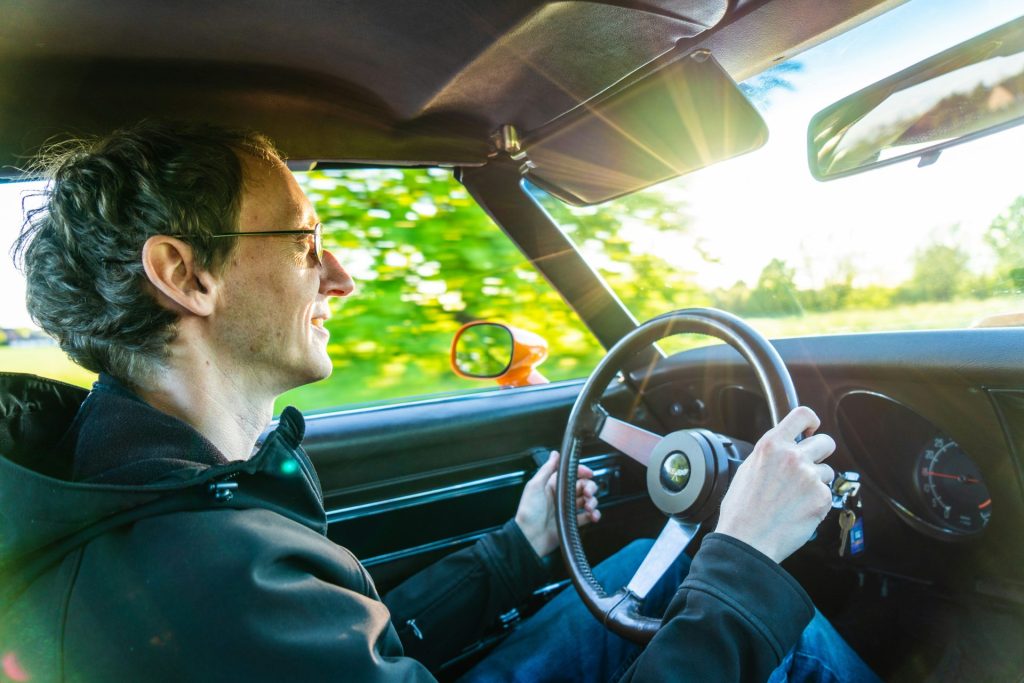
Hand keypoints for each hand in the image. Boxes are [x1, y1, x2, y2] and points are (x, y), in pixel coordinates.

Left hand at [515, 451, 600, 557]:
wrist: (529, 538)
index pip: (571, 474)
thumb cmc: (529, 512)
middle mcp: (561, 496)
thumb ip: (546, 469)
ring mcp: (567, 510)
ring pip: (586, 500)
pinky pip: (586, 516)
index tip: (589, 474)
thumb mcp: (535, 486)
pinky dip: (593, 515)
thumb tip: (554, 454)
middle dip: (589, 488)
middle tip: (588, 493)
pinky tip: (593, 515)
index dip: (582, 472)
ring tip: (590, 506)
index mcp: (552, 485)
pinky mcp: (571, 523)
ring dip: (593, 501)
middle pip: (582, 487)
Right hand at [715, 406, 834, 563]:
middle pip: (826, 442)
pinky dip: (816, 502)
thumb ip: (770, 455)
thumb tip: (784, 449)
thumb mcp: (747, 469)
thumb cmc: (742, 509)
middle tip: (809, 468)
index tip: (811, 429)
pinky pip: (827, 494)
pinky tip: (798, 511)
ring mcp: (810, 476)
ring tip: (795, 499)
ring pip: (827, 471)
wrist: (748, 539)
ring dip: (817, 482)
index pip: (802, 415)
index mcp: (771, 445)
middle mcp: (793, 456)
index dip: (811, 421)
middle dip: (821, 453)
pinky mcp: (822, 497)